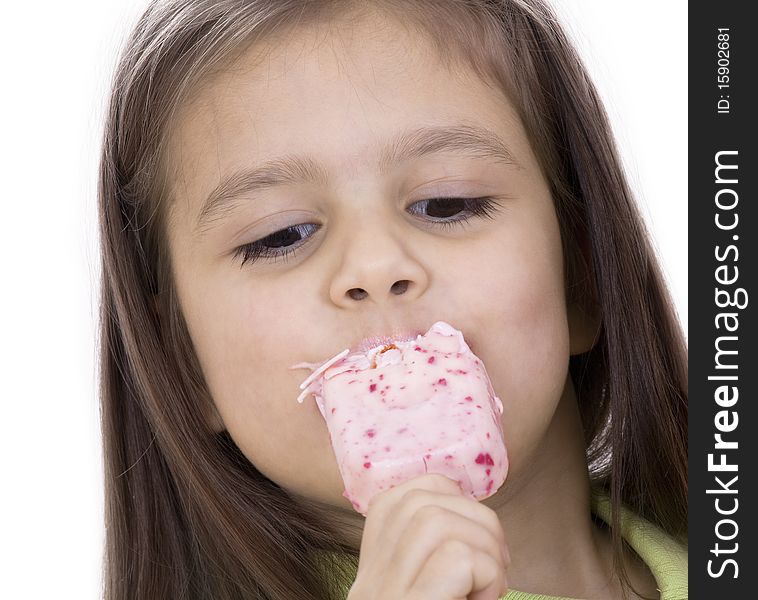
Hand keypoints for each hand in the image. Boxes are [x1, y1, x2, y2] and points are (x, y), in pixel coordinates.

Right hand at [347, 473, 509, 599]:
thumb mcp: (431, 586)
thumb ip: (437, 552)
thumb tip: (476, 513)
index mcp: (373, 566)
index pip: (407, 493)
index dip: (455, 499)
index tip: (479, 537)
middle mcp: (368, 579)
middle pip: (420, 502)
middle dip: (478, 518)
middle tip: (498, 561)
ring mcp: (383, 594)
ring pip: (436, 520)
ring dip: (484, 546)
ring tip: (492, 583)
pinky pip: (455, 558)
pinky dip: (488, 573)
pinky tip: (485, 598)